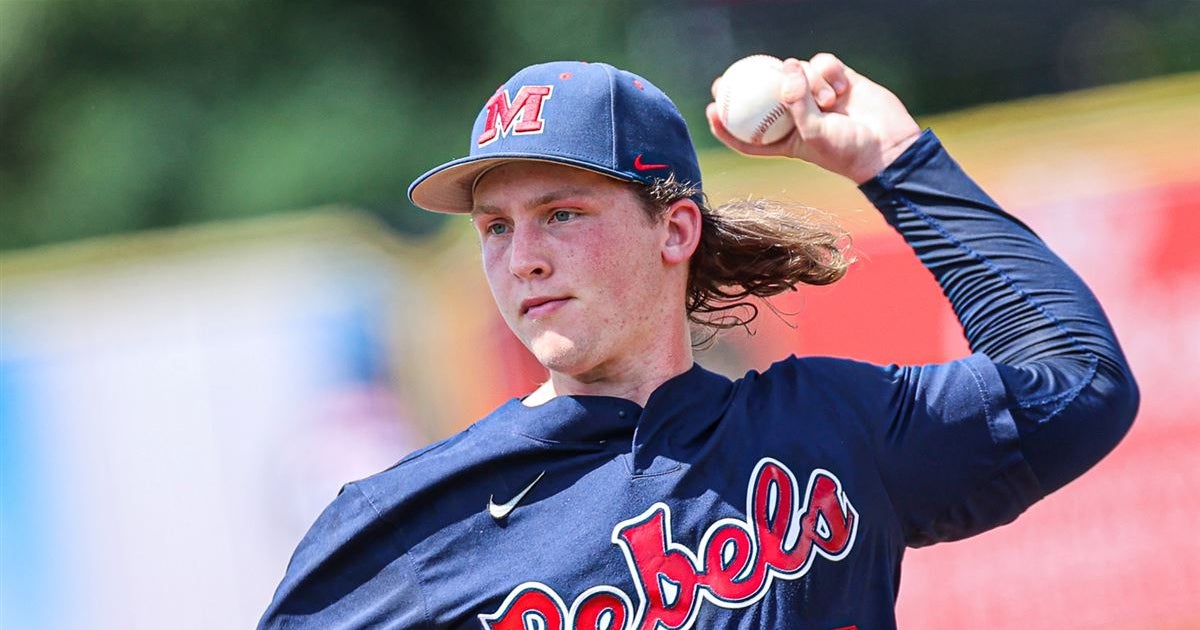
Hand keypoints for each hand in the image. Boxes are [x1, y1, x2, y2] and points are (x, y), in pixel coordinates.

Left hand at [706, 53, 921, 183]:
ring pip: (797, 73)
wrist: (889, 146)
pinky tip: (841, 88)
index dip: (727, 124)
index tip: (710, 111)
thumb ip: (796, 103)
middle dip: (742, 86)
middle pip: (763, 96)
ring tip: (829, 100)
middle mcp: (797, 115)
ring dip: (810, 82)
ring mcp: (817, 96)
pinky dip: (829, 72)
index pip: (750, 133)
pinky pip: (823, 64)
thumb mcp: (814, 133)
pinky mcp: (837, 80)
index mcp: (786, 139)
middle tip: (724, 79)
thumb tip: (786, 66)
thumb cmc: (848, 151)